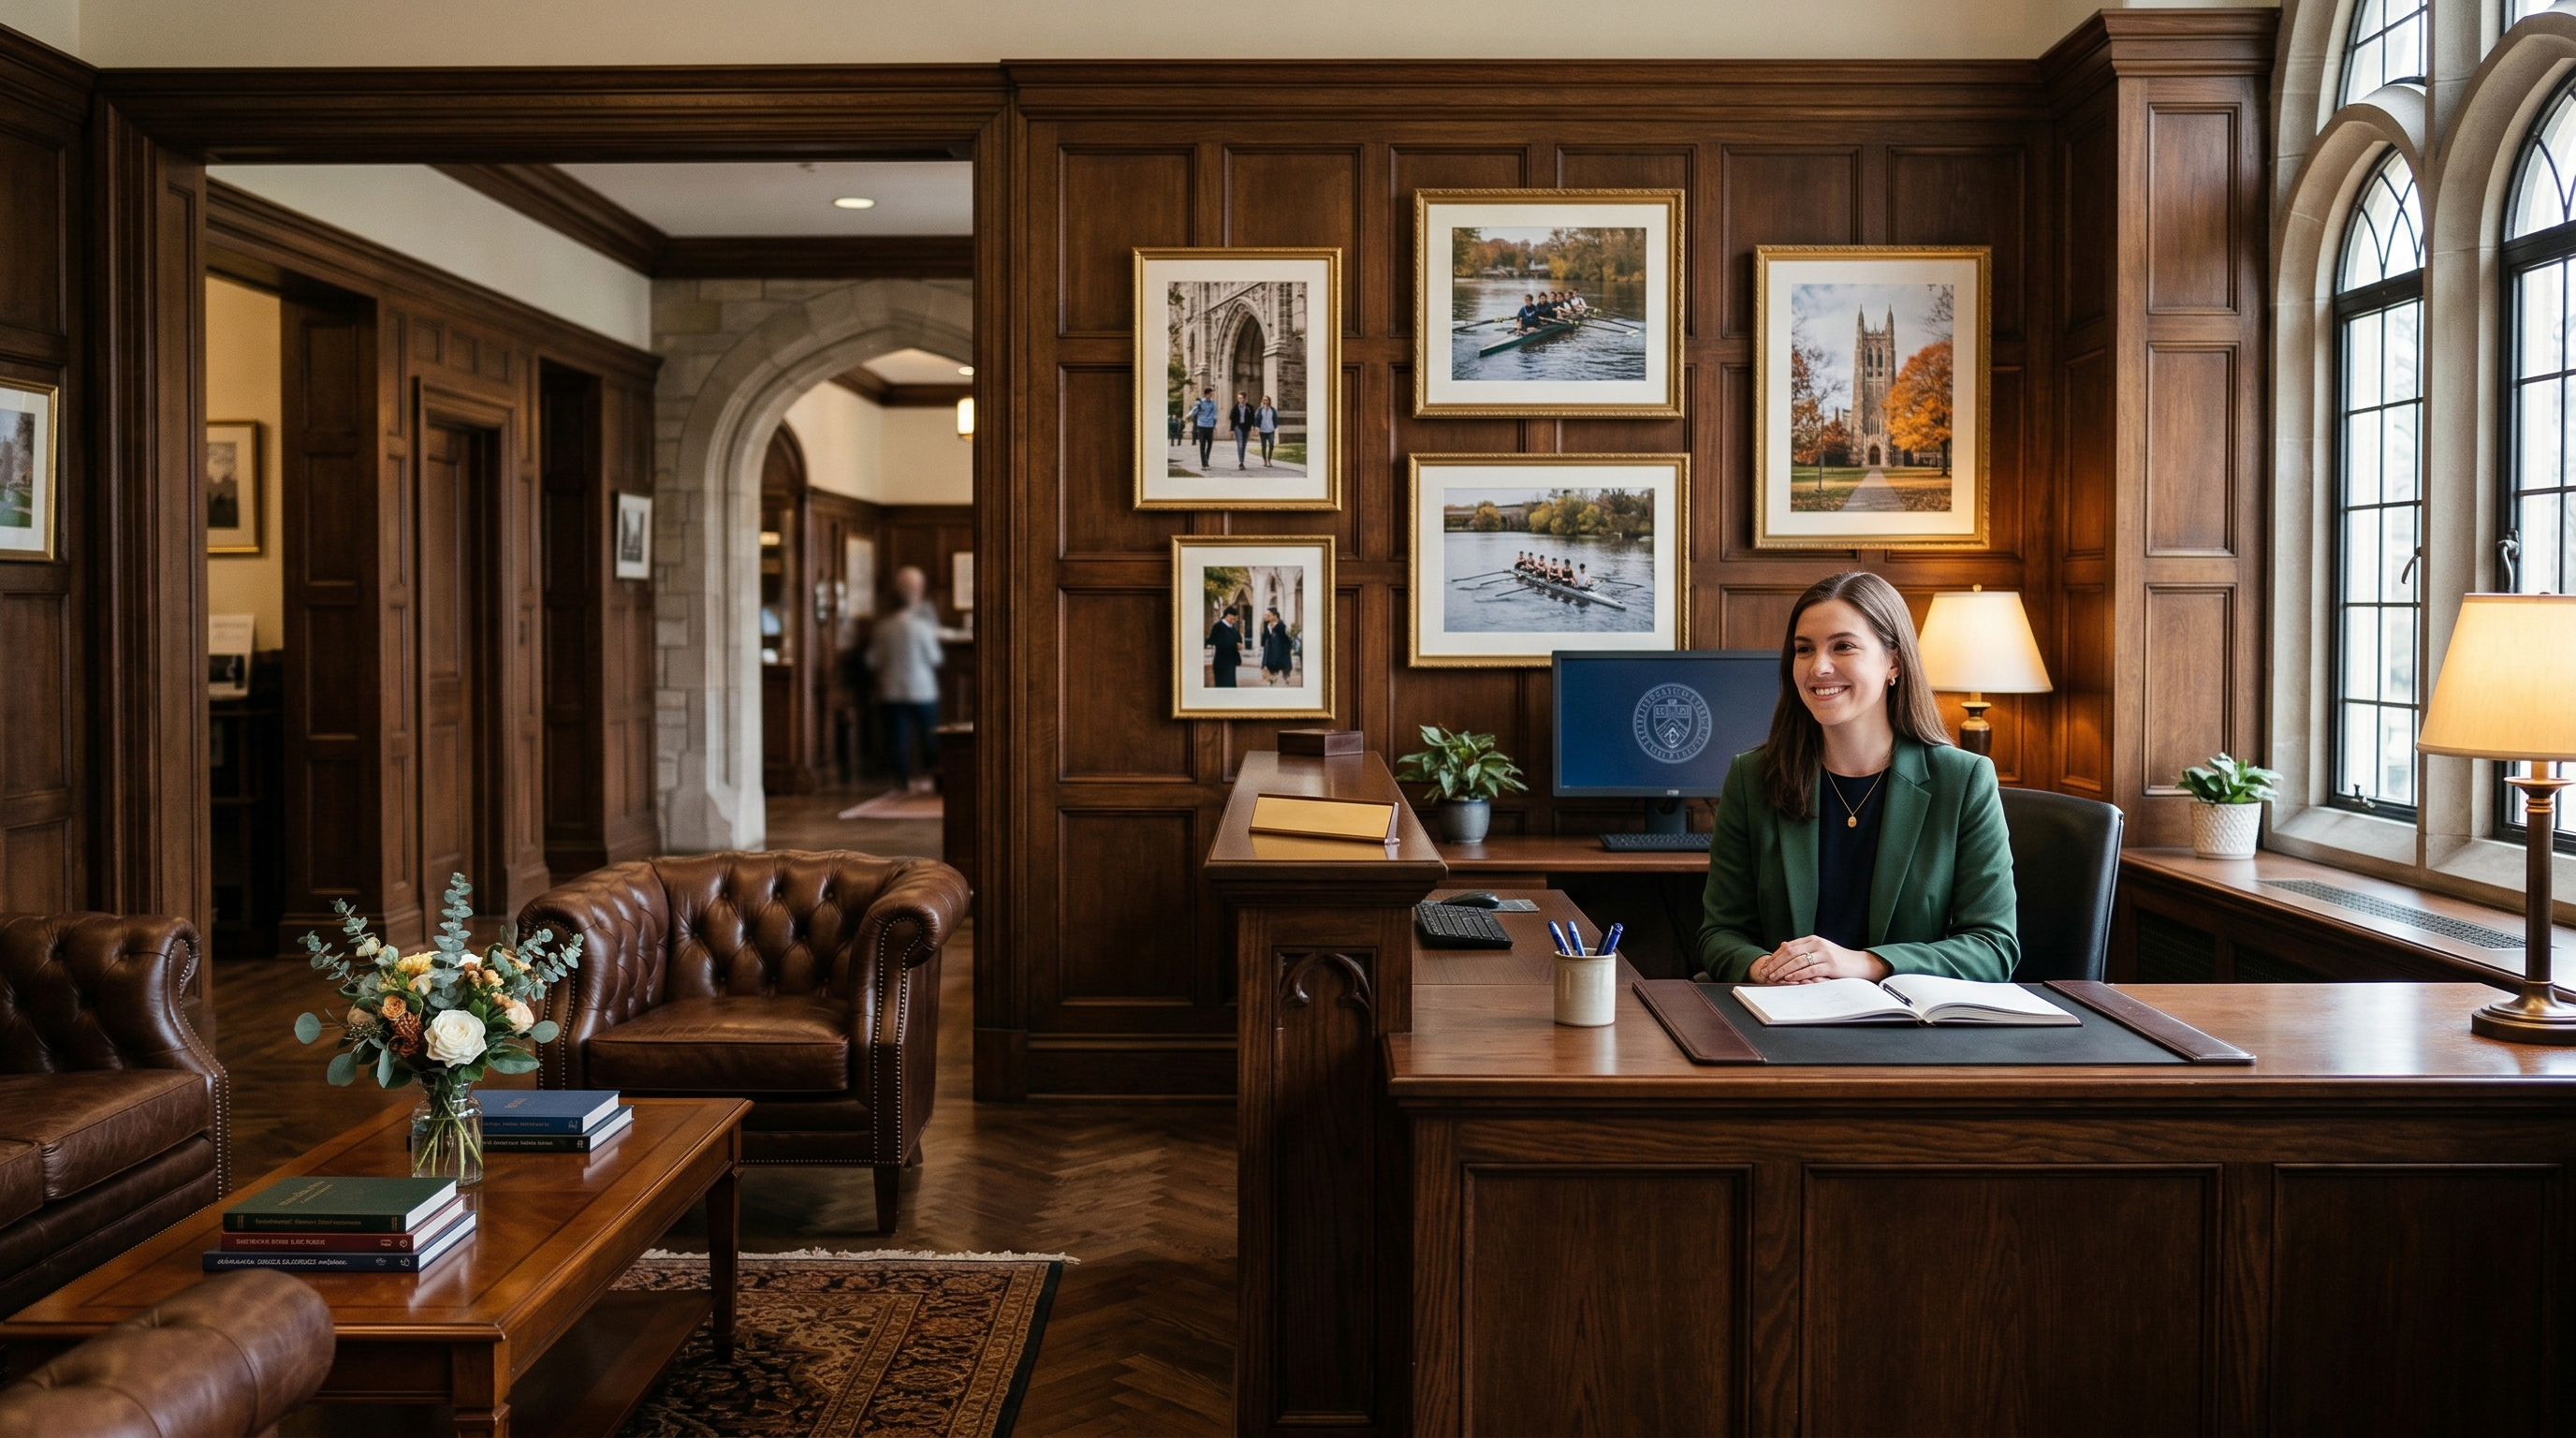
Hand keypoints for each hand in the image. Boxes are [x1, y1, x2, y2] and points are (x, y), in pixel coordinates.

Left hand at [1748, 936, 1888, 984]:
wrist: (1860, 964)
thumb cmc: (1838, 960)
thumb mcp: (1819, 950)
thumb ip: (1802, 948)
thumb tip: (1782, 946)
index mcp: (1812, 939)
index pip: (1788, 947)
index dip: (1774, 957)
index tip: (1764, 966)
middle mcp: (1817, 944)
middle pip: (1790, 953)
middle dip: (1775, 964)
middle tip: (1765, 973)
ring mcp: (1825, 954)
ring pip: (1798, 961)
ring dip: (1783, 970)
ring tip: (1773, 977)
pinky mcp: (1831, 965)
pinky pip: (1810, 969)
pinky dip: (1798, 974)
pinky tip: (1789, 978)